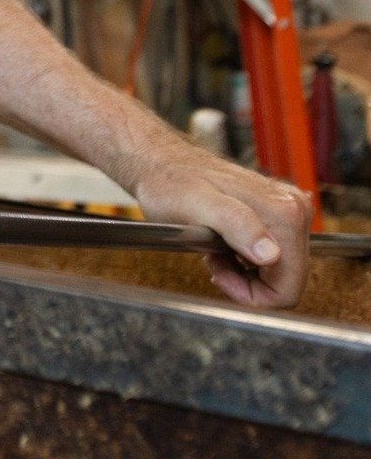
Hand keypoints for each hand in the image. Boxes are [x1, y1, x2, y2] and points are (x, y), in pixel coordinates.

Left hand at [130, 146, 311, 309]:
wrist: (164, 163)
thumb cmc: (172, 182)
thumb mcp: (195, 205)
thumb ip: (235, 224)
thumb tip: (272, 254)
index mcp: (284, 213)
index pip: (289, 287)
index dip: (253, 295)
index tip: (219, 275)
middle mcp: (294, 210)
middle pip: (288, 282)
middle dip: (249, 284)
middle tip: (214, 260)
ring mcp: (288, 213)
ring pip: (279, 273)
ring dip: (246, 274)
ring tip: (215, 252)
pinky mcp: (277, 217)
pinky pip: (273, 260)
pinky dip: (247, 263)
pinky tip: (223, 246)